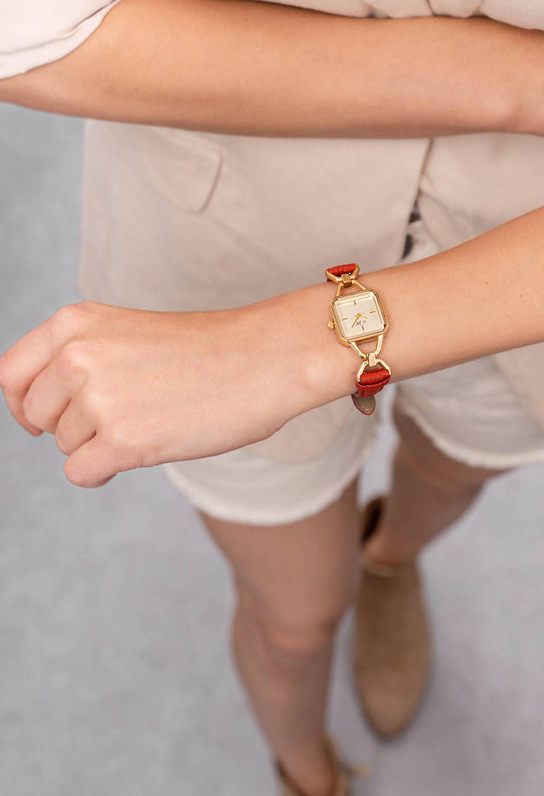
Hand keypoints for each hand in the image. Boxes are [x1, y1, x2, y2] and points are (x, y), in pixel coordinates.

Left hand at [0, 295, 328, 488]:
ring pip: (64, 445)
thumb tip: (36, 413)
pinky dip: (106, 470)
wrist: (266, 359)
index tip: (42, 417)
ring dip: (101, 443)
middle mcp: (76, 357)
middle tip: (123, 415)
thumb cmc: (209, 350)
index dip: (23, 403)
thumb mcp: (126, 333)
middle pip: (35, 416)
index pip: (9, 374)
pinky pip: (81, 473)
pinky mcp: (121, 440)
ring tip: (153, 418)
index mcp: (74, 323)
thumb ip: (79, 358)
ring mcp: (97, 399)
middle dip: (70, 425)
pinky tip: (145, 448)